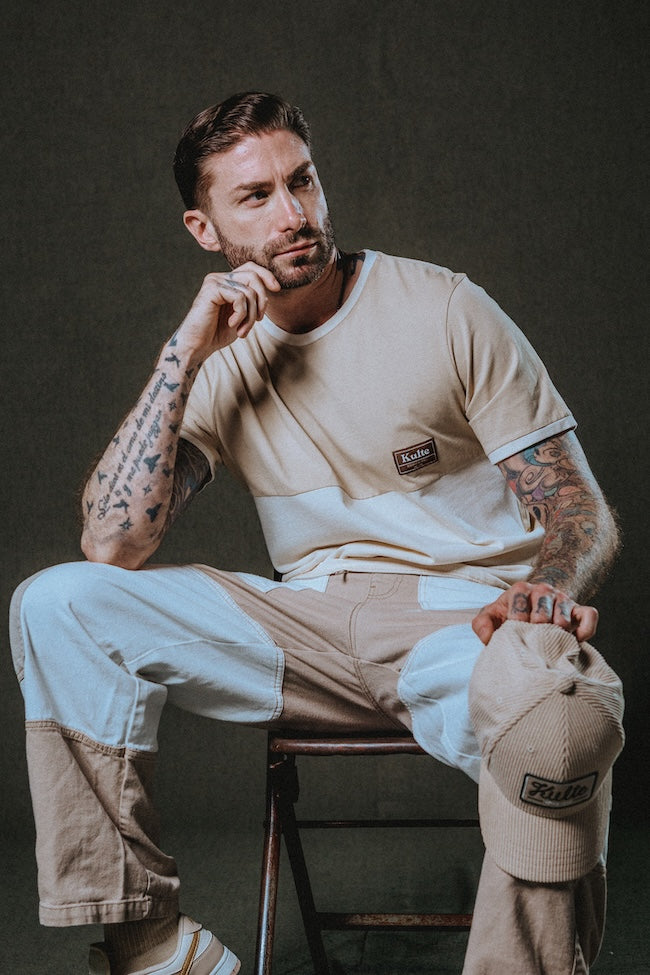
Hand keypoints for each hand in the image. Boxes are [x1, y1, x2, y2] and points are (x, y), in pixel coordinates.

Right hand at [175, 262, 280, 359]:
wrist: (197, 345)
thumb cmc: (217, 333)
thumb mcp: (242, 315)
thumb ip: (253, 300)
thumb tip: (272, 288)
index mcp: (227, 281)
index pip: (251, 268)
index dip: (267, 275)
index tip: (276, 289)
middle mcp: (219, 277)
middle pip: (253, 276)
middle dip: (262, 300)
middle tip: (258, 321)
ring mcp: (214, 281)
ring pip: (249, 291)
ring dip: (251, 315)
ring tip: (243, 330)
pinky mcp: (211, 289)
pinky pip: (239, 297)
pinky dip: (241, 315)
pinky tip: (232, 324)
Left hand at [471, 581, 598, 644]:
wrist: (534, 607)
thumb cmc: (510, 614)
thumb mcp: (491, 616)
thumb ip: (482, 624)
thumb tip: (489, 637)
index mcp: (520, 589)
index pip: (519, 608)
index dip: (516, 626)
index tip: (515, 637)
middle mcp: (543, 590)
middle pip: (542, 612)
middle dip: (536, 631)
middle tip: (532, 643)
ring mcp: (563, 598)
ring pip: (564, 615)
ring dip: (557, 633)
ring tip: (548, 644)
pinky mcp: (580, 609)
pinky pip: (589, 616)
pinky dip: (585, 630)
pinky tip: (574, 642)